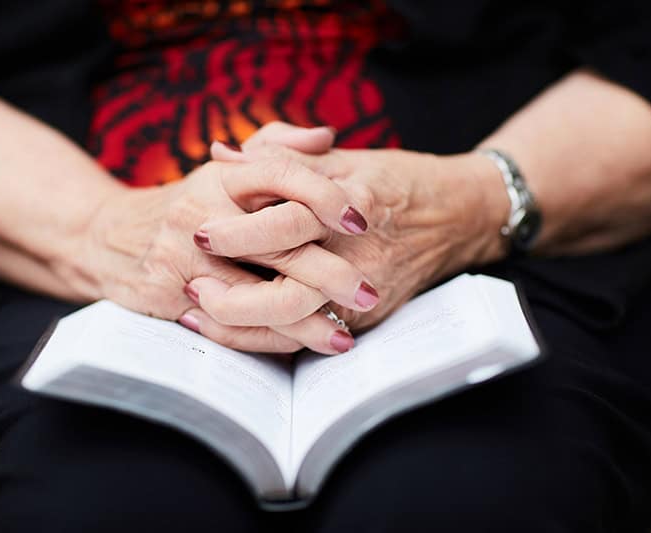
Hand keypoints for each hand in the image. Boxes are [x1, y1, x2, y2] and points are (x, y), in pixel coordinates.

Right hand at [71, 124, 376, 353]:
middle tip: (370, 292)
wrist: (108, 238)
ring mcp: (185, 256)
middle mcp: (204, 212)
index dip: (325, 194)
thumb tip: (328, 136)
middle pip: (278, 243)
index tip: (361, 219)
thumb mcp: (224, 170)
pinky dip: (270, 336)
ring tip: (345, 335)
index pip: (281, 173)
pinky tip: (301, 344)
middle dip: (331, 273)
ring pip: (257, 294)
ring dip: (306, 320)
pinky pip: (231, 323)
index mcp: (223, 176)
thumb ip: (276, 148)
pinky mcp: (172, 294)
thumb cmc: (186, 204)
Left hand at [195, 144, 508, 330]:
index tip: (202, 232)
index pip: (292, 221)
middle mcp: (358, 253)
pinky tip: (229, 330)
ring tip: (199, 312)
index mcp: (351, 202)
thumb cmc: (394, 179)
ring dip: (243, 325)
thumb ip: (280, 155)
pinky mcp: (366, 316)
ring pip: (298, 325)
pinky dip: (267, 339)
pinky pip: (308, 338)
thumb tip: (219, 153)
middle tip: (194, 283)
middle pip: (292, 291)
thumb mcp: (342, 156)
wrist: (457, 217)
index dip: (243, 231)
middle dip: (234, 295)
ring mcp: (363, 290)